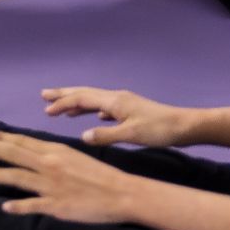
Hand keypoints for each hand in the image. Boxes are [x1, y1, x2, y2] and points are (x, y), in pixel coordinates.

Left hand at [0, 129, 140, 223]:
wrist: (123, 193)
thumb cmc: (99, 175)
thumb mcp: (73, 156)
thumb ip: (51, 154)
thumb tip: (31, 151)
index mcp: (55, 151)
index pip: (22, 141)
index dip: (1, 137)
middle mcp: (50, 165)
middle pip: (15, 153)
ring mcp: (52, 186)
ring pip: (19, 178)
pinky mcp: (58, 205)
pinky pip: (34, 205)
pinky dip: (18, 206)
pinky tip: (4, 207)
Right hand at [40, 87, 199, 147]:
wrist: (185, 126)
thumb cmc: (158, 130)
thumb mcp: (131, 135)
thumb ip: (105, 135)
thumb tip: (82, 136)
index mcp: (113, 101)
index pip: (81, 98)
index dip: (63, 103)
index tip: (46, 110)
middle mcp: (116, 98)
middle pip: (85, 93)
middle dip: (64, 95)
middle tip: (44, 95)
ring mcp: (124, 103)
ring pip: (94, 99)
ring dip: (77, 102)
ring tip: (63, 108)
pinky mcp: (131, 110)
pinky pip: (105, 107)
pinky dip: (93, 110)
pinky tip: (94, 116)